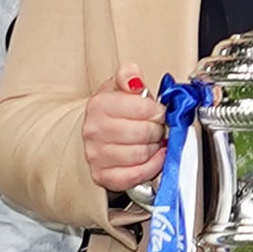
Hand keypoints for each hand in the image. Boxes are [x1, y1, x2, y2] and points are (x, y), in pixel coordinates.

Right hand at [85, 73, 168, 197]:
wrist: (96, 133)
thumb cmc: (112, 111)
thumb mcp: (119, 86)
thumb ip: (128, 75)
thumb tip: (133, 78)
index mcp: (99, 105)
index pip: (144, 108)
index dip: (158, 111)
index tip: (157, 112)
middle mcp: (94, 131)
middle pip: (144, 133)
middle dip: (157, 130)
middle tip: (155, 127)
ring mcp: (96, 155)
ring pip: (142, 154)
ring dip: (154, 148)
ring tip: (151, 141)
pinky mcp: (102, 176)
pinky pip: (136, 175)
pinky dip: (150, 167)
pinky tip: (152, 157)